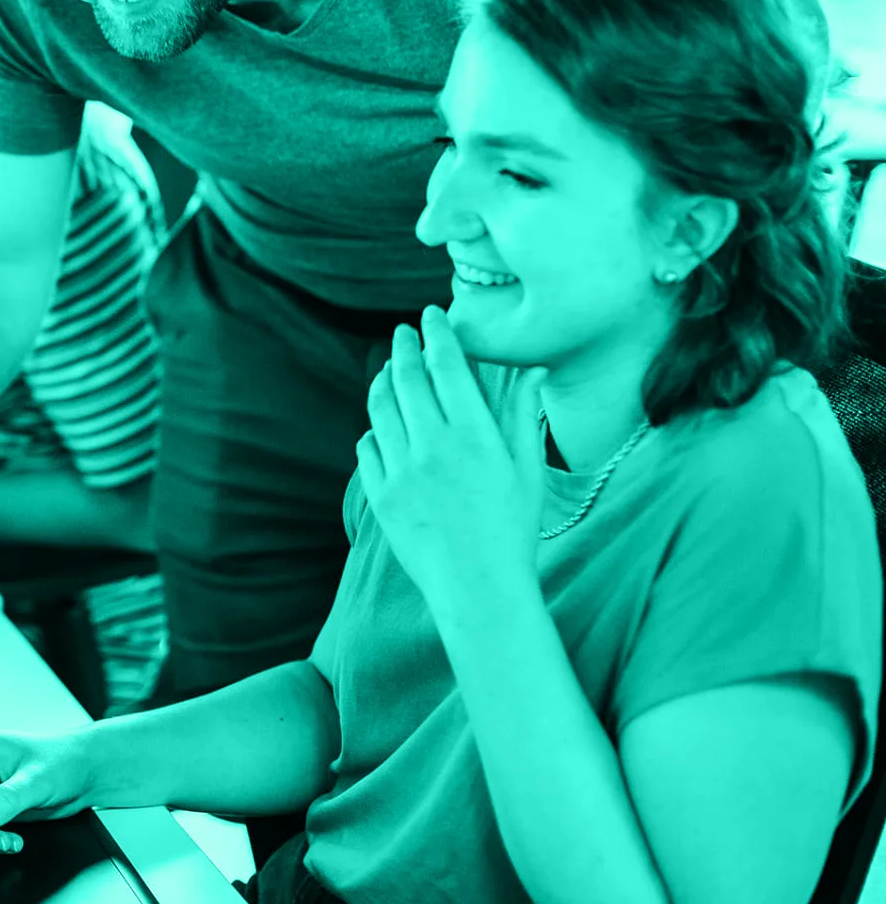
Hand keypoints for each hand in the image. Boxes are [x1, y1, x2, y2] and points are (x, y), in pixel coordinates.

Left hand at [358, 306, 545, 619]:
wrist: (479, 588)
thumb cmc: (514, 529)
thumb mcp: (527, 469)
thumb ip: (524, 414)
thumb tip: (534, 367)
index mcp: (473, 436)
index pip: (446, 366)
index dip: (437, 334)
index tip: (431, 315)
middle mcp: (432, 447)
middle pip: (407, 378)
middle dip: (404, 347)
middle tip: (404, 332)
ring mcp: (401, 471)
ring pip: (381, 409)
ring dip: (383, 382)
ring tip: (389, 369)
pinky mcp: (380, 495)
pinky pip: (369, 448)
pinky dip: (374, 429)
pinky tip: (381, 424)